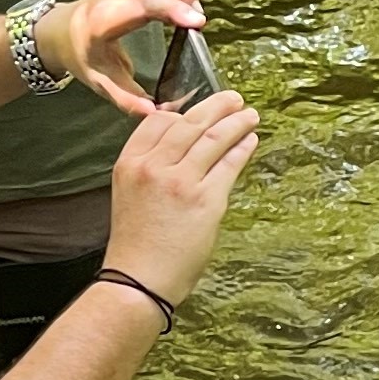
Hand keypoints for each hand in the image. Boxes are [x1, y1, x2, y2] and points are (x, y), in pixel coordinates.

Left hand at [42, 0, 203, 116]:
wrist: (62, 32)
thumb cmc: (84, 57)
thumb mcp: (102, 83)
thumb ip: (128, 99)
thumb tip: (157, 113)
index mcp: (104, 21)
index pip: (142, 7)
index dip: (171, 9)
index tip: (197, 22)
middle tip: (197, 14)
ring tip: (189, 6)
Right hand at [103, 88, 259, 302]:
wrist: (138, 280)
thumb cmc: (136, 245)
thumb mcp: (129, 196)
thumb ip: (149, 168)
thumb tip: (179, 148)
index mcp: (130, 163)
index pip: (157, 122)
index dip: (182, 112)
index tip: (198, 110)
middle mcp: (153, 166)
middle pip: (189, 123)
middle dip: (215, 107)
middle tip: (233, 99)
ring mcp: (181, 181)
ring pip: (213, 138)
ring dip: (235, 122)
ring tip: (248, 116)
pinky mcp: (206, 199)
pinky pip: (229, 164)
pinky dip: (242, 148)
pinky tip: (249, 141)